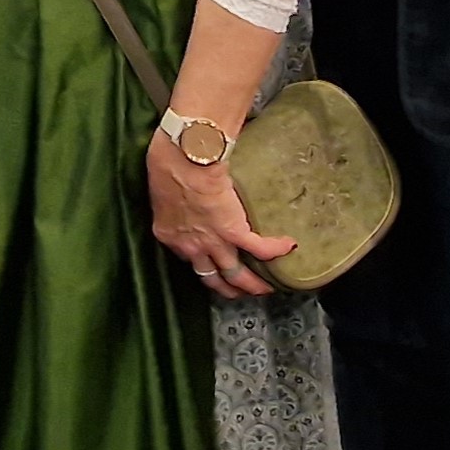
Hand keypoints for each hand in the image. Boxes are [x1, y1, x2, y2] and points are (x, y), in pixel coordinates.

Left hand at [146, 130, 295, 299]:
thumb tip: (180, 186)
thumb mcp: (161, 186)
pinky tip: (288, 245)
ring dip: (253, 285)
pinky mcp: (234, 232)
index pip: (186, 258)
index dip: (200, 263)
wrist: (184, 159)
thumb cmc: (167, 162)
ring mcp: (213, 242)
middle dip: (228, 288)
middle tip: (240, 290)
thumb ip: (171, 196)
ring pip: (236, 275)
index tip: (209, 262)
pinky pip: (261, 249)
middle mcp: (190, 246)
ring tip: (266, 287)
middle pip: (211, 278)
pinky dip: (276, 249)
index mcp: (169, 233)